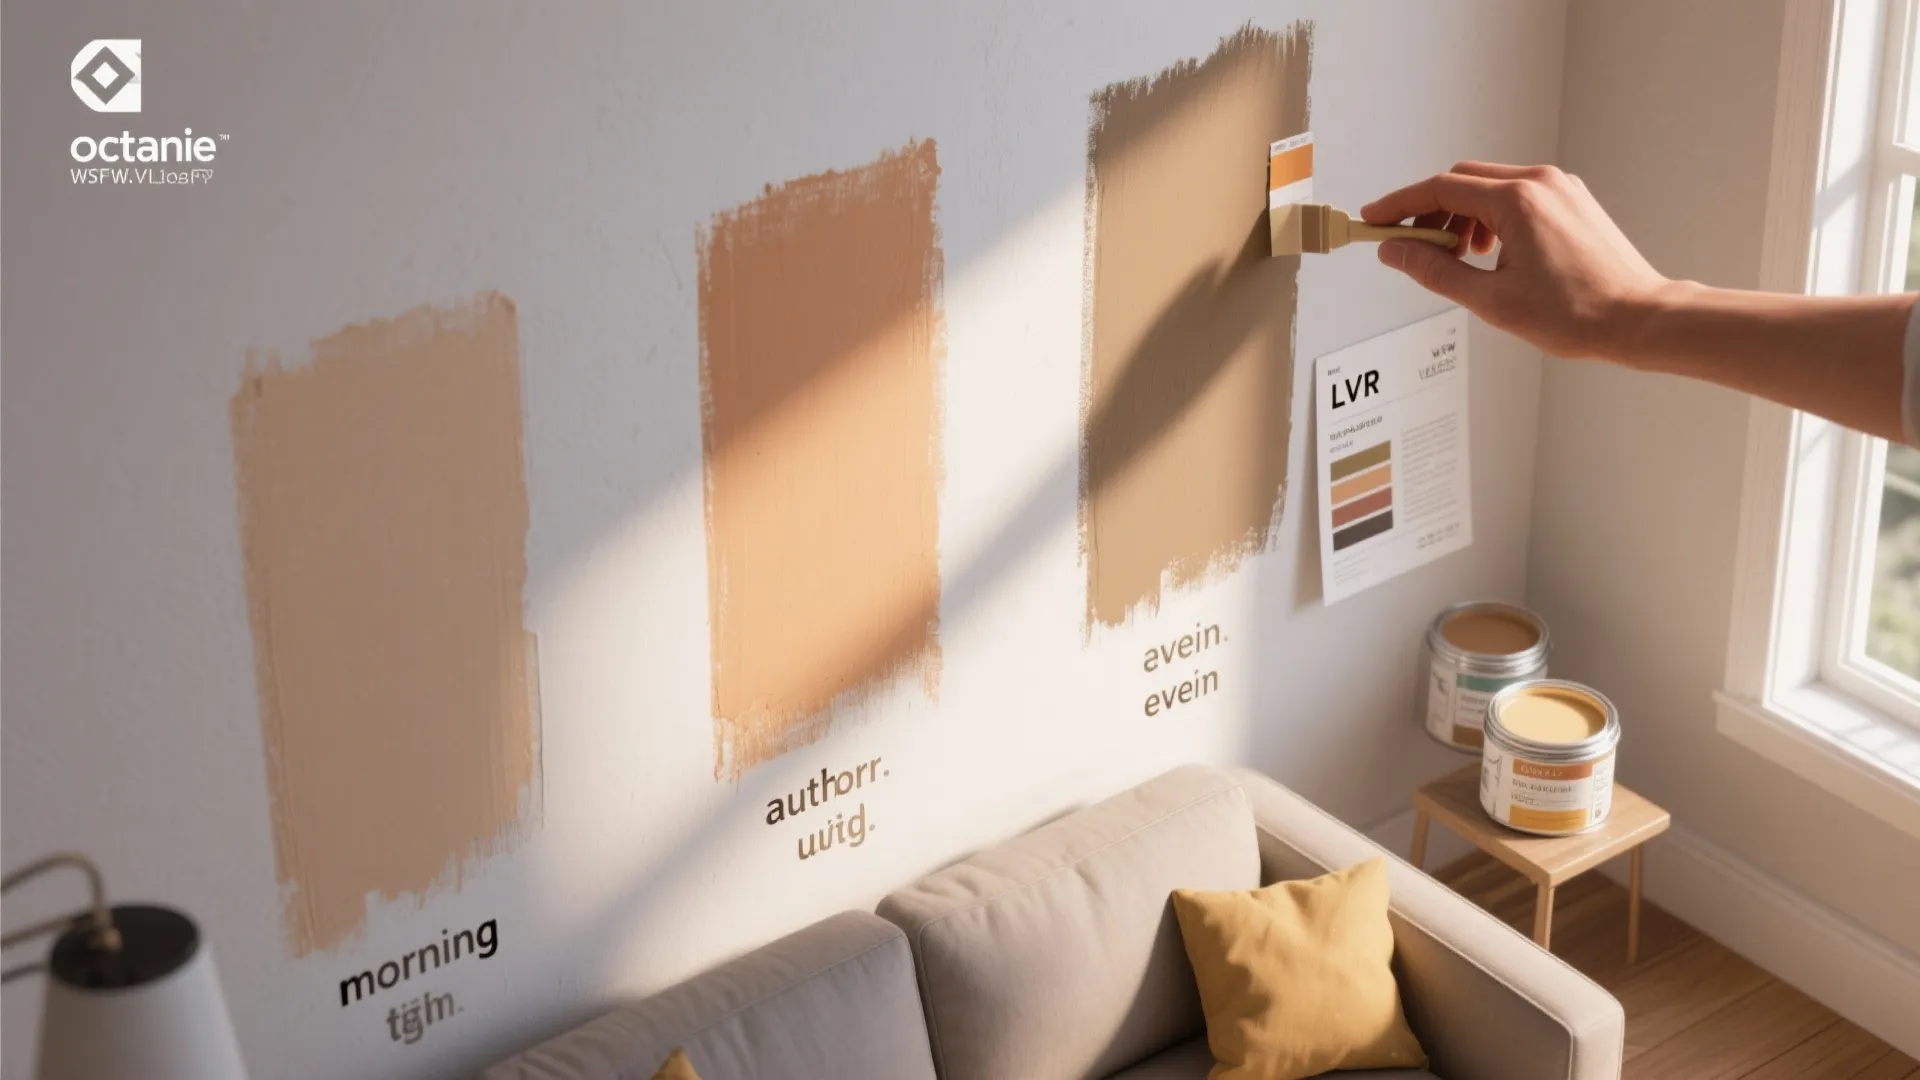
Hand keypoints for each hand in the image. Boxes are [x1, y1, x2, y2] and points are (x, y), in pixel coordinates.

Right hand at [1362, 163, 1667, 361]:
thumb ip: (1435, 270)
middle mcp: (1540, 182)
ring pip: (1489, 188)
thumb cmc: (1576, 313)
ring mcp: (1560, 188)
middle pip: (1462, 181)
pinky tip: (1489, 253)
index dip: (1400, 204)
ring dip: (1461, 216)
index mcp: (1518, 201)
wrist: (1638, 318)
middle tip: (1409, 245)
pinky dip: (1490, 217)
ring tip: (1456, 258)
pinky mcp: (1571, 201)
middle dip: (1429, 211)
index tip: (1374, 219)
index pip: (1440, 188)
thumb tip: (1396, 252)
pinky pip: (1516, 196)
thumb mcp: (1490, 300)